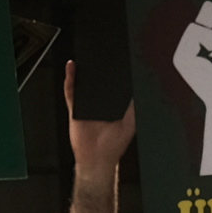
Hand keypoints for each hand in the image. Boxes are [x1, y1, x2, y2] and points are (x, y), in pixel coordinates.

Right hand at [65, 61, 137, 178]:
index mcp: (113, 106)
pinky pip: (71, 91)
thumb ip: (134, 108)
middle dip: (99, 67)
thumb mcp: (130, 124)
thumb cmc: (113, 146)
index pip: (113, 84)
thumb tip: (141, 91)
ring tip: (88, 54)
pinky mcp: (75, 109)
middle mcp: (99, 104)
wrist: (96, 160)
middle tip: (102, 52)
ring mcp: (86, 105)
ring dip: (84, 70)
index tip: (118, 59)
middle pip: (98, 81)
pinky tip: (72, 67)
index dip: (115, 72)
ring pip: (84, 83)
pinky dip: (70, 78)